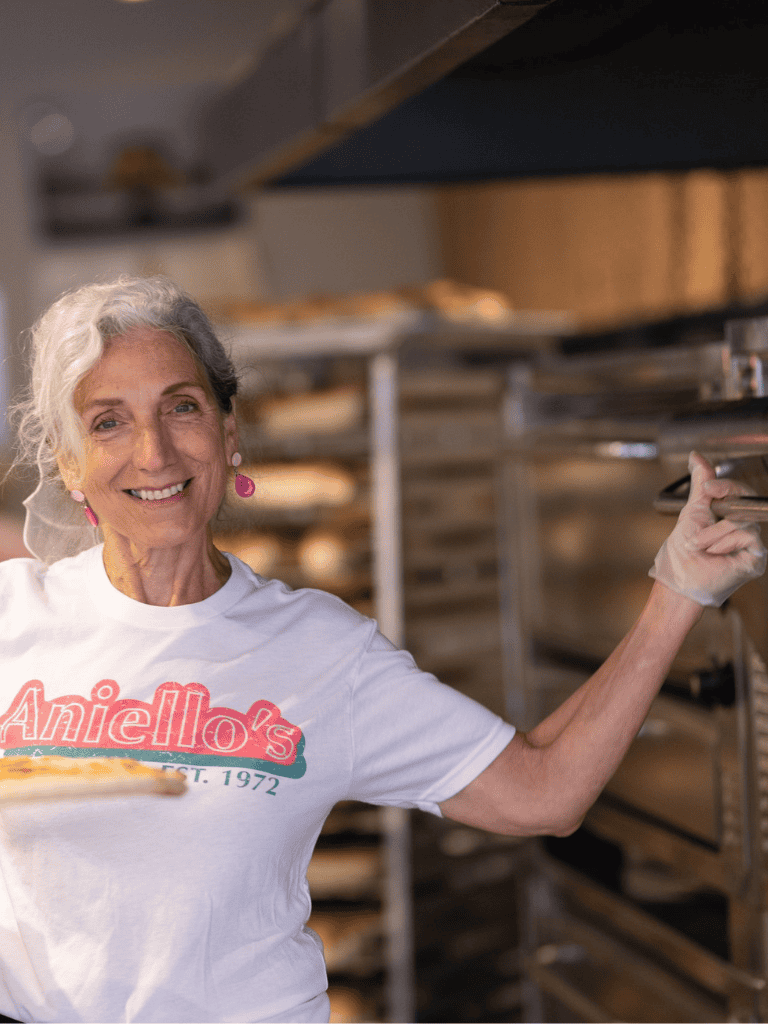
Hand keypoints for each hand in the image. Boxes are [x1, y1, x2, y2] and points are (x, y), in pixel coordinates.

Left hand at [649, 451, 766, 606]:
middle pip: (745, 503)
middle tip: (700, 526)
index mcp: (731, 517)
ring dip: (713, 534)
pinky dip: (724, 543)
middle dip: (717, 513)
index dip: (728, 486)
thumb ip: (701, 485)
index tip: (709, 488)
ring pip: (742, 521)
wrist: (680, 579)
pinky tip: (716, 556)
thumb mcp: (693, 511)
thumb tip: (696, 456)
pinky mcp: (756, 558)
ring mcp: (752, 544)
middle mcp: (745, 529)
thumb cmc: (682, 552)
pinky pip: (747, 536)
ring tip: (702, 547)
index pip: (741, 492)